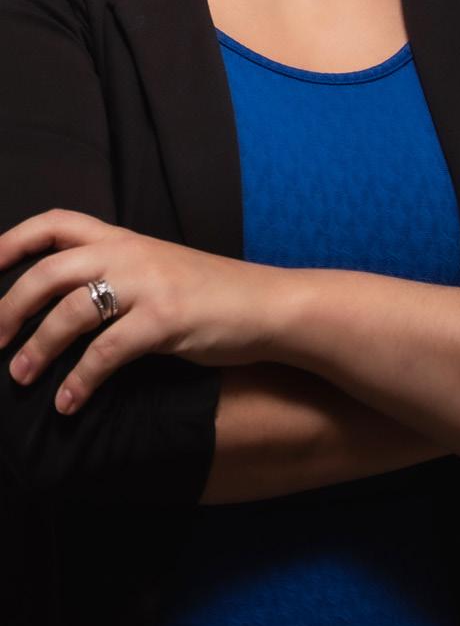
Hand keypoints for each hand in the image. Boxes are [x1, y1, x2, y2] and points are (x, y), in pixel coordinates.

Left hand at [0, 208, 281, 414]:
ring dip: (38, 348)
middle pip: (49, 270)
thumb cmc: (209, 293)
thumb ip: (114, 271)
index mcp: (122, 237)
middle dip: (11, 305)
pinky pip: (107, 352)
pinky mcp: (165, 320)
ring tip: (21, 378)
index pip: (56, 222)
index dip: (13, 240)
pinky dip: (79, 380)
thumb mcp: (156, 267)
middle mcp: (129, 253)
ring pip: (71, 311)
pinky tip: (68, 403)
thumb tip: (61, 301)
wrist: (267, 305)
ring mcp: (147, 284)